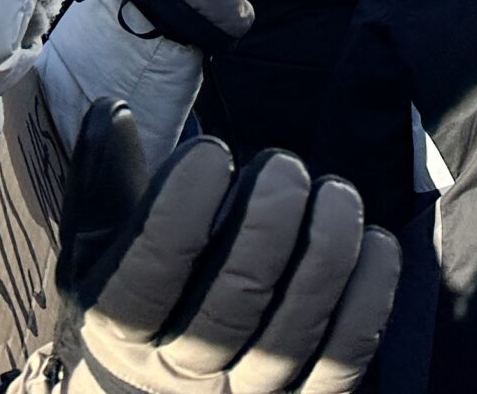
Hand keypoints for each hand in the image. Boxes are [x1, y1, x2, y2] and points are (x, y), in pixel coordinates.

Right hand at [41, 100, 398, 393]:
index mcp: (120, 329)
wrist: (156, 391)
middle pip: (230, 306)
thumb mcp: (100, 246)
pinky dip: (367, 298)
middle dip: (266, 224)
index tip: (210, 151)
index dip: (180, 210)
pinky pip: (343, 359)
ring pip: (292, 333)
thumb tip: (114, 111)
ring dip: (324, 253)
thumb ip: (104, 181)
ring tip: (335, 194)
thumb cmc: (135, 294)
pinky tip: (375, 244)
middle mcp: (183, 373)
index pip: (147, 278)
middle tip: (283, 165)